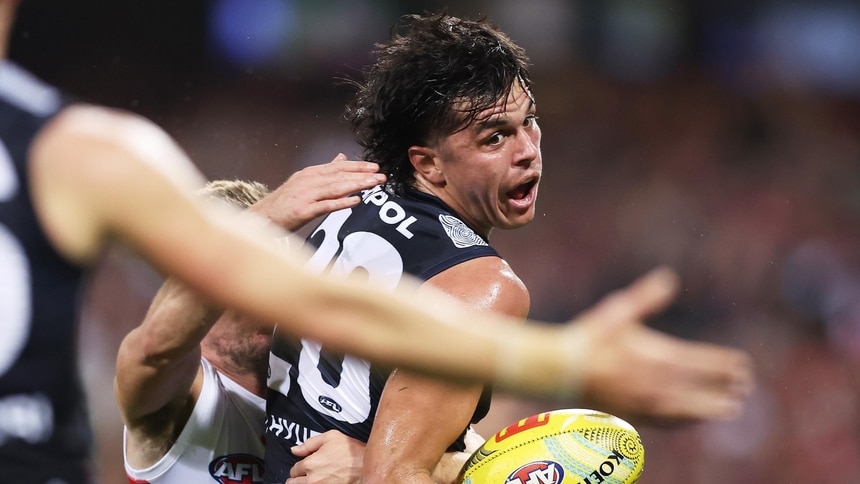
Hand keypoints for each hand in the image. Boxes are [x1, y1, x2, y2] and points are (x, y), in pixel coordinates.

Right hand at [251, 153, 385, 230]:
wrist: (263, 217)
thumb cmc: (285, 202)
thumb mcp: (304, 181)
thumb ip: (324, 170)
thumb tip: (341, 157)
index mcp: (310, 173)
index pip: (338, 166)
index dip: (358, 166)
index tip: (375, 167)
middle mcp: (309, 181)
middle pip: (340, 175)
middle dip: (363, 175)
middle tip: (381, 176)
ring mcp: (306, 195)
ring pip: (336, 188)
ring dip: (357, 185)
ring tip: (374, 184)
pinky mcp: (304, 210)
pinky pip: (327, 205)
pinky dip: (342, 203)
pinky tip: (356, 201)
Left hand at [286, 430, 364, 483]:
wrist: (367, 466)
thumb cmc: (352, 452)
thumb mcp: (331, 437)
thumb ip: (309, 443)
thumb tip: (295, 449)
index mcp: (310, 464)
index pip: (294, 469)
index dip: (299, 466)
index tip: (303, 464)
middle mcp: (313, 479)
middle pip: (294, 483)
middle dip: (298, 477)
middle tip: (302, 475)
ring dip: (304, 483)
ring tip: (311, 479)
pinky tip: (321, 481)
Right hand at [568, 266, 754, 424]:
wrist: (564, 368)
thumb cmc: (592, 336)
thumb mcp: (619, 310)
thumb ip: (647, 298)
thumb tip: (668, 278)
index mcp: (660, 355)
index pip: (704, 362)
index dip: (726, 364)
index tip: (744, 366)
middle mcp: (659, 382)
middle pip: (703, 387)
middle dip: (727, 387)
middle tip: (746, 387)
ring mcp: (648, 402)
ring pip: (691, 409)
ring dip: (713, 408)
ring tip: (731, 409)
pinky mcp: (635, 416)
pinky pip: (669, 422)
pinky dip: (687, 421)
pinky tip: (693, 420)